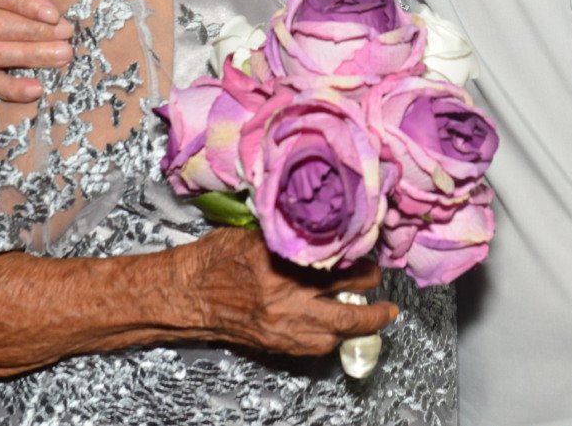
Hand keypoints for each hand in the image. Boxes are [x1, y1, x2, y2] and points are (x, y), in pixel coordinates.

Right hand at [175, 228, 396, 356]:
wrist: (186, 294)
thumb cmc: (214, 259)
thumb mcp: (254, 234)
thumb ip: (290, 234)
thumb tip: (323, 225)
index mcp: (283, 267)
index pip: (339, 268)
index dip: (362, 262)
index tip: (371, 255)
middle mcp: (287, 300)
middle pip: (348, 310)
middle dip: (373, 304)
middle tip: (384, 294)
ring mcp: (283, 326)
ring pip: (336, 333)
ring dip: (359, 324)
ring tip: (373, 314)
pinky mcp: (276, 344)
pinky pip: (316, 346)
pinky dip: (332, 336)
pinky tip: (338, 326)